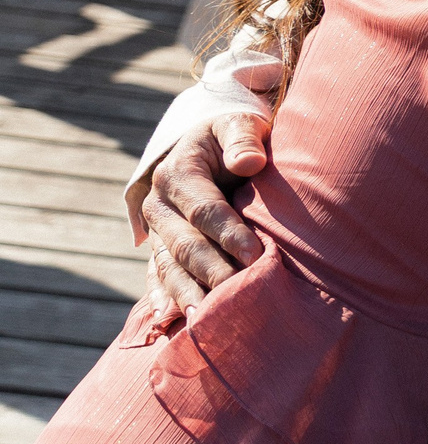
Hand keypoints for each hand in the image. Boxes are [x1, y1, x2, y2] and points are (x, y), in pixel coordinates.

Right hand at [138, 114, 269, 317]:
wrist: (209, 145)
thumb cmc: (233, 136)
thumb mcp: (238, 124)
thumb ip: (242, 138)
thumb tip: (249, 162)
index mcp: (177, 173)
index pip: (204, 209)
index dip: (229, 232)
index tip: (255, 254)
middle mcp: (159, 205)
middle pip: (185, 244)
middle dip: (211, 270)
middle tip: (237, 293)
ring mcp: (156, 230)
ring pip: (169, 265)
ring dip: (187, 292)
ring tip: (206, 317)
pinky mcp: (159, 248)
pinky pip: (157, 275)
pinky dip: (164, 297)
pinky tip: (170, 319)